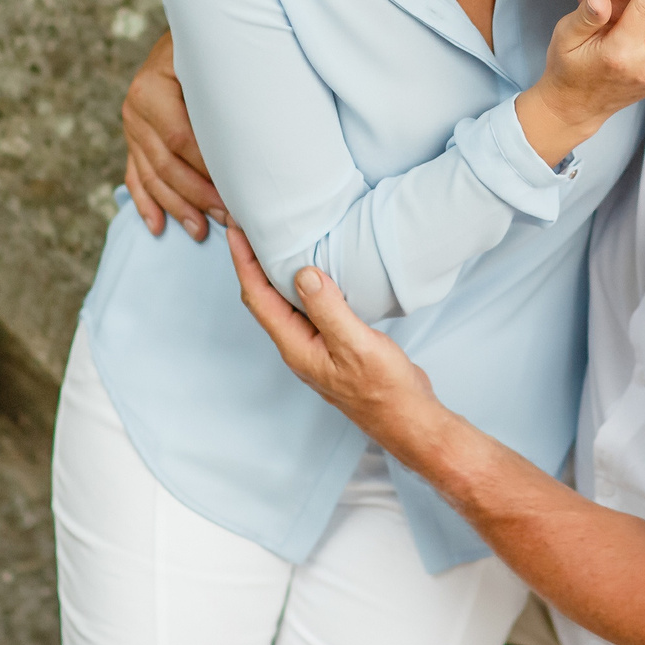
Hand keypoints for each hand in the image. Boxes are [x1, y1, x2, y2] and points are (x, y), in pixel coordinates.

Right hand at [121, 28, 223, 239]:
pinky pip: (135, 176)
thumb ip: (228, 90)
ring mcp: (131, 126)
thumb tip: (259, 138)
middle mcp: (136, 108)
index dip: (208, 170)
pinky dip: (146, 203)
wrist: (193, 29)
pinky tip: (157, 227)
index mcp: (153, 88)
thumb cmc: (217, 45)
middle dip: (197, 196)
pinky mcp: (132, 139)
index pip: (181, 139)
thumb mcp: (218, 59)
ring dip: (177, 207)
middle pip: (166, 164)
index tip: (237, 194)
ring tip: (201, 231)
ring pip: (152, 176)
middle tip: (228, 221)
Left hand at [228, 227, 441, 451]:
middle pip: (264, 298)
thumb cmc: (383, 389)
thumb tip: (303, 274)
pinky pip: (309, 307)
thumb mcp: (356, 346)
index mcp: (296, 346)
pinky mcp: (334, 342)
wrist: (407, 417)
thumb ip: (328, 310)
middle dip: (252, 263)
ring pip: (285, 302)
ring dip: (275, 272)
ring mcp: (316, 345)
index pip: (259, 297)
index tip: (236, 230)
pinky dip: (302, 283)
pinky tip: (315, 270)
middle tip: (248, 228)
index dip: (244, 262)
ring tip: (275, 241)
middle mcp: (299, 345)